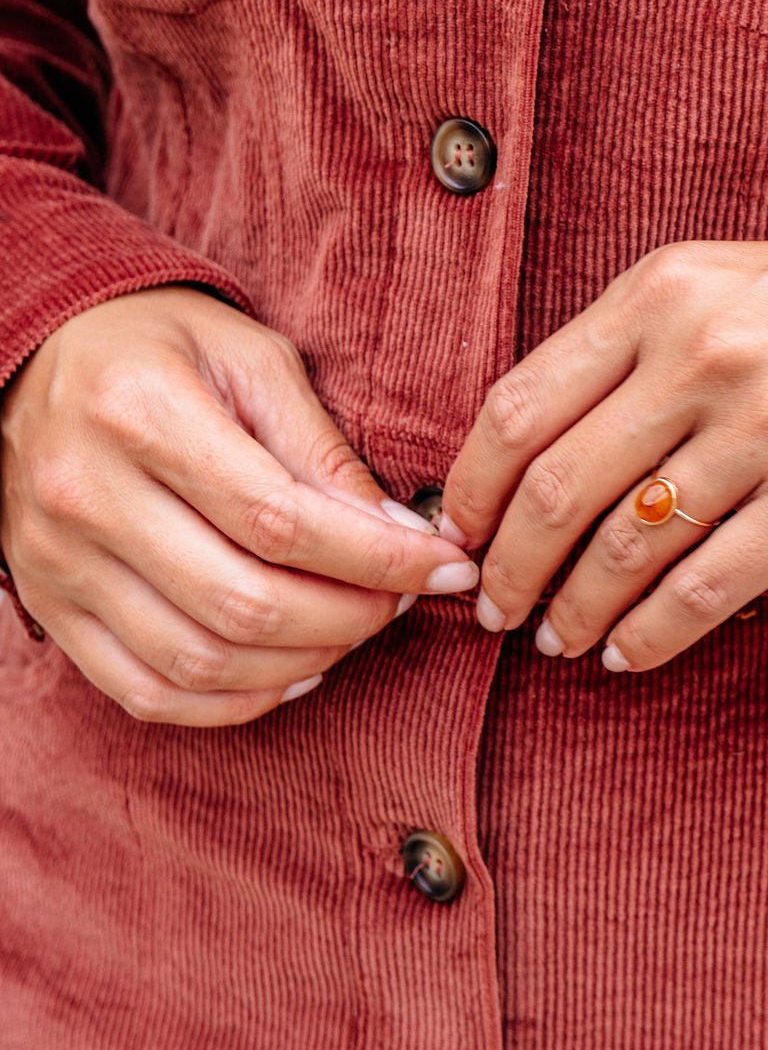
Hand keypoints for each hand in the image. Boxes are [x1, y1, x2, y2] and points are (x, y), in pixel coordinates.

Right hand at [0, 285, 477, 724]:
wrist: (32, 358)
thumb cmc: (159, 348)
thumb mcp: (249, 359)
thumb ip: (321, 448)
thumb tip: (401, 534)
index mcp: (142, 414)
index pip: (282, 520)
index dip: (379, 558)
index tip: (444, 564)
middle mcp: (88, 495)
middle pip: (244, 602)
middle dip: (351, 616)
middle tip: (403, 599)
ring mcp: (58, 563)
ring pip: (199, 660)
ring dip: (302, 661)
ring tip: (354, 628)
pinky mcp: (51, 608)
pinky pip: (147, 692)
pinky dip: (232, 701)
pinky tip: (290, 669)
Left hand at [440, 239, 767, 672]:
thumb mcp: (701, 288)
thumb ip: (610, 354)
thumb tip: (511, 458)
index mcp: (656, 294)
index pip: (519, 407)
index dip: (470, 489)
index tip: (458, 534)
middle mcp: (703, 354)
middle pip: (557, 489)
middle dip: (509, 568)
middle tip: (495, 606)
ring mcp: (766, 426)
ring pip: (625, 550)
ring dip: (572, 612)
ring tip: (555, 637)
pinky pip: (704, 590)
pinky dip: (648, 637)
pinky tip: (624, 655)